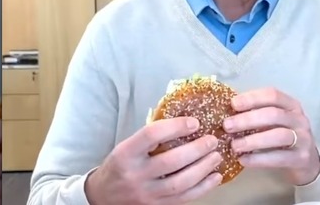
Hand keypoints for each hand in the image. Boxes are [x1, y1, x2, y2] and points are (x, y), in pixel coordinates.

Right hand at [85, 117, 222, 204]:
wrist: (103, 197)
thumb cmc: (119, 166)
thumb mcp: (127, 147)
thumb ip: (150, 138)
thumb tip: (184, 121)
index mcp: (126, 154)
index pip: (151, 135)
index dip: (176, 127)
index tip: (194, 122)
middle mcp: (135, 175)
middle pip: (171, 161)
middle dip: (197, 150)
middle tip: (212, 140)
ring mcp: (147, 194)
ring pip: (180, 183)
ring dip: (203, 169)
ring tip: (216, 156)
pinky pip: (184, 198)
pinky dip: (203, 188)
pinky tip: (215, 176)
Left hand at [223, 87, 319, 185]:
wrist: (307, 162)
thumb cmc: (284, 138)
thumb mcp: (275, 122)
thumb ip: (257, 115)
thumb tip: (227, 114)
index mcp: (291, 105)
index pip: (272, 95)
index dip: (252, 98)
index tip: (233, 104)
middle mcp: (299, 119)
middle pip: (273, 115)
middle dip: (248, 119)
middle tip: (228, 126)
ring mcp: (303, 139)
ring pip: (278, 136)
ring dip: (253, 140)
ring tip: (235, 146)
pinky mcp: (301, 158)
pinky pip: (278, 158)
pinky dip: (258, 159)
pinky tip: (243, 160)